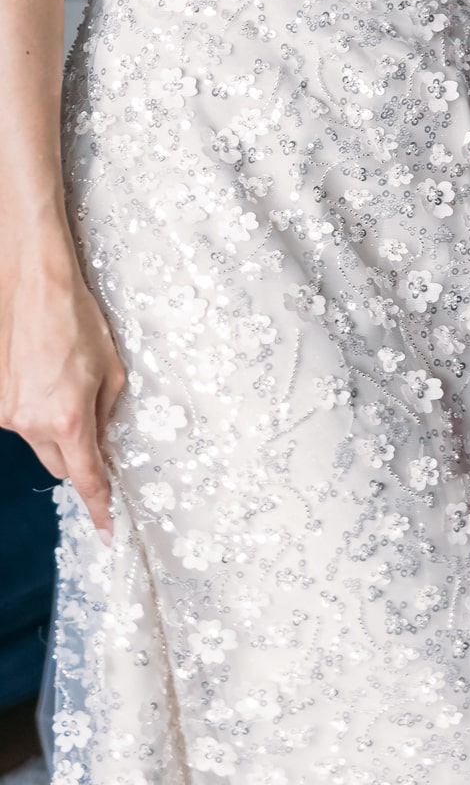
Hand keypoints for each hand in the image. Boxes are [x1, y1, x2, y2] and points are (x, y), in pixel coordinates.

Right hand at [0, 234, 125, 534]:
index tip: (107, 529)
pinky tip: (43, 376)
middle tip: (90, 426)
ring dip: (54, 427)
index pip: (86, 477)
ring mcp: (7, 414)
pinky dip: (35, 410)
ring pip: (38, 442)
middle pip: (59, 465)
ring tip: (63, 382)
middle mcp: (32, 423)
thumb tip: (101, 441)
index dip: (98, 506)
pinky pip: (21, 420)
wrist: (34, 287)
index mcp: (68, 418)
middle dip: (77, 456)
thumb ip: (106, 415)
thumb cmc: (78, 321)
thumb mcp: (111, 370)